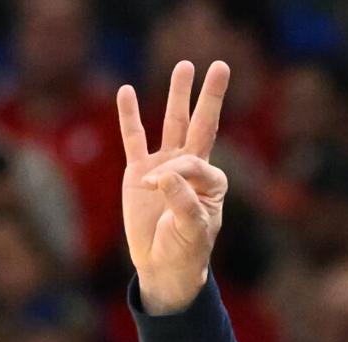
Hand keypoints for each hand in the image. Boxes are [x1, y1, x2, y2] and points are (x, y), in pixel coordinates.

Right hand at [118, 59, 230, 314]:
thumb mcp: (190, 232)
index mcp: (211, 183)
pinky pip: (134, 139)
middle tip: (221, 65)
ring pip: (173, 124)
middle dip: (210, 96)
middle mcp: (191, 169)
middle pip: (201, 124)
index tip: (155, 186)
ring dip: (178, 96)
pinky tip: (126, 91)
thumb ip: (182, 204)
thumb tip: (163, 177)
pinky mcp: (139, 172)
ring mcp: (165, 167)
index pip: (193, 161)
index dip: (174, 170)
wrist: (165, 268)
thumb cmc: (186, 252)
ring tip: (184, 67)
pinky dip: (130, 116)